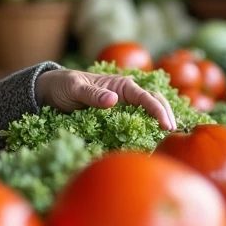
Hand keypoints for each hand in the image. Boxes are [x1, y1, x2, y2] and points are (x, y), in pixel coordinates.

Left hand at [35, 69, 176, 130]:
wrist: (51, 90)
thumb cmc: (63, 86)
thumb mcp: (74, 88)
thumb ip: (92, 94)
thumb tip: (113, 100)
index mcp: (120, 84)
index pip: (145, 97)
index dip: (158, 110)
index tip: (167, 126)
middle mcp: (125, 94)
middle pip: (154, 102)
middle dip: (166, 114)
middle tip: (174, 133)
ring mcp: (122, 105)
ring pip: (148, 111)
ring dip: (160, 121)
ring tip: (169, 138)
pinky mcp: (116, 116)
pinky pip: (135, 122)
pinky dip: (146, 129)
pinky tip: (152, 141)